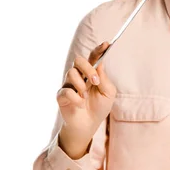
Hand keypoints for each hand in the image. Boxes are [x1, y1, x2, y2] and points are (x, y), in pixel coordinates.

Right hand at [56, 42, 116, 156]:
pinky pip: (66, 91)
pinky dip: (76, 99)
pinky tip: (80, 104)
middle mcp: (79, 76)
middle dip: (88, 68)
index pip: (94, 57)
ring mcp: (69, 84)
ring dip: (81, 85)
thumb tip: (100, 64)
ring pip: (71, 73)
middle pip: (78, 60)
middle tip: (95, 81)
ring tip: (85, 96)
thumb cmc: (99, 107)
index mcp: (92, 73)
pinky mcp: (61, 95)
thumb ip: (104, 79)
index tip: (106, 44)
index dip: (99, 50)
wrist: (89, 125)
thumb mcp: (108, 93)